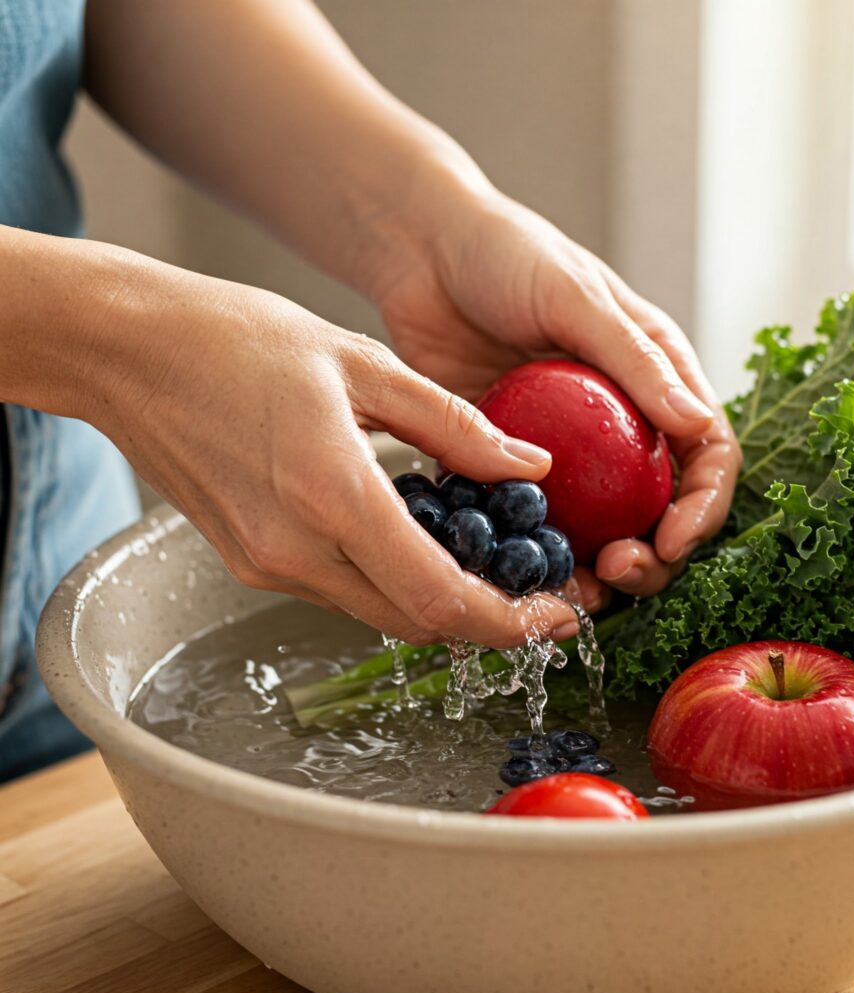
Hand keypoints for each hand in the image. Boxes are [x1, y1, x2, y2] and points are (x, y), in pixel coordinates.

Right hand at [81, 253, 579, 647]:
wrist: (127, 353)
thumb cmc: (237, 341)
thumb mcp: (364, 364)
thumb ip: (455, 425)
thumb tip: (530, 465)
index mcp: (331, 494)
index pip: (439, 598)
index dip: (508, 622)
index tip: (558, 616)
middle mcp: (295, 549)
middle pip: (417, 622)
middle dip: (487, 620)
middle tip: (538, 593)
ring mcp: (266, 563)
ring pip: (381, 611)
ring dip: (441, 601)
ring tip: (490, 564)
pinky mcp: (250, 561)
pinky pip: (342, 589)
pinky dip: (392, 579)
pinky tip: (419, 540)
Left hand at [370, 189, 741, 603]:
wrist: (423, 251)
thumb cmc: (508, 254)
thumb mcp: (578, 299)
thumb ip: (637, 362)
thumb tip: (697, 424)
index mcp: (657, 378)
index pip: (707, 454)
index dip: (703, 505)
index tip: (673, 538)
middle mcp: (620, 421)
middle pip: (659, 507)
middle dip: (653, 552)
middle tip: (618, 568)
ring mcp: (567, 448)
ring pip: (599, 527)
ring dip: (595, 566)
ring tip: (573, 588)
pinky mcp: (512, 461)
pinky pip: (532, 519)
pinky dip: (533, 552)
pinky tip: (520, 571)